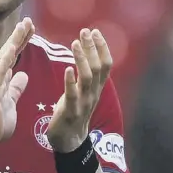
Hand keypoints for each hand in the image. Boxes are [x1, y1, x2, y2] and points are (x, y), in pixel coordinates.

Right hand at [0, 18, 34, 148]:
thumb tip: (23, 75)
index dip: (21, 42)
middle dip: (18, 36)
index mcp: (1, 78)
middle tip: (28, 20)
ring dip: (13, 41)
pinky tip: (12, 47)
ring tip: (22, 26)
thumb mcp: (11, 101)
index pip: (13, 56)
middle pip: (8, 52)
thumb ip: (16, 88)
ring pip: (4, 58)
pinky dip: (5, 59)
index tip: (30, 28)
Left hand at [47, 29, 112, 152]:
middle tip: (85, 31)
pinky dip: (70, 81)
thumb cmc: (73, 112)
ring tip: (75, 43)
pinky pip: (72, 95)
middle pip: (98, 68)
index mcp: (96, 88)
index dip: (102, 47)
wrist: (69, 141)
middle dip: (92, 48)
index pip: (105, 65)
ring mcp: (83, 103)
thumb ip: (85, 75)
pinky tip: (67, 68)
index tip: (95, 31)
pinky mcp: (70, 112)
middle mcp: (93, 94)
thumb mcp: (82, 92)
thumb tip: (84, 54)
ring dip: (82, 59)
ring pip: (87, 78)